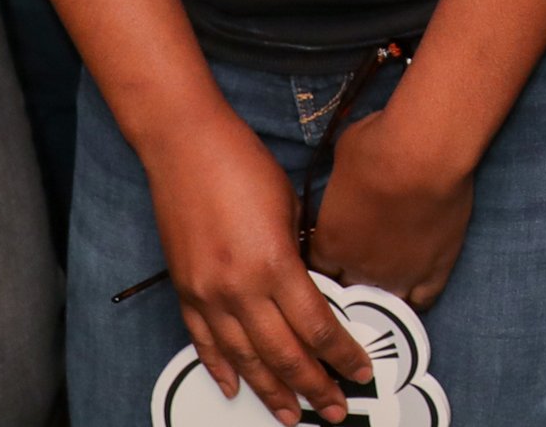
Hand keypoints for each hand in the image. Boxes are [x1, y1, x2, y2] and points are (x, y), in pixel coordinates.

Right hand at [146, 107, 376, 424]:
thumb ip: (301, 257)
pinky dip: (221, 369)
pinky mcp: (186, 291)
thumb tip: (313, 293)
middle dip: (314, 388)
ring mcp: (209, 295)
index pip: (318, 328)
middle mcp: (240, 288)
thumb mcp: (290, 209)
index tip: (361, 372)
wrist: (185, 145)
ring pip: (246, 360)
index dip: (343, 356)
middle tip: (334, 410)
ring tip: (290, 415)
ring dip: (271, 392)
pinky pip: (205, 343)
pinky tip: (235, 387)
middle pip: (285, 355)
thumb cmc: (242, 164)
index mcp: (275, 265)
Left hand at [312, 101, 475, 308]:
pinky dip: (417, 299)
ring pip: (384, 307)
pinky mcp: (435, 271)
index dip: (323, 266)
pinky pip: (423, 302)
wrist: (422, 156)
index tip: (329, 256)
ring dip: (381, 300)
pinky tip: (414, 292)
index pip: (317, 273)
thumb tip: (351, 176)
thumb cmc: (376, 148)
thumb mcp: (342, 158)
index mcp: (331, 243)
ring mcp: (400, 275)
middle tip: (357, 270)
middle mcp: (360, 269)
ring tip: (383, 291)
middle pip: (348, 294)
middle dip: (349, 285)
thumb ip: (344, 180)